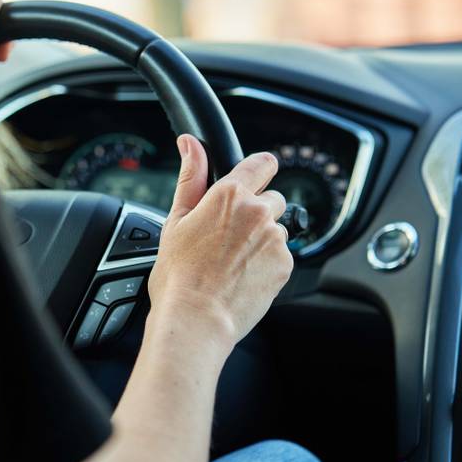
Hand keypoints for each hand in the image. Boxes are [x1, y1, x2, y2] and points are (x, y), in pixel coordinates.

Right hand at [147, 135, 293, 351]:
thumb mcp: (176, 220)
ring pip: (276, 229)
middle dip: (256, 212)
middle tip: (229, 237)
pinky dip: (267, 264)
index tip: (255, 177)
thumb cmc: (179, 275)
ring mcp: (275, 239)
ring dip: (262, 240)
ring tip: (233, 262)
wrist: (196, 318)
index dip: (259, 169)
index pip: (261, 163)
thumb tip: (190, 143)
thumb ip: (191, 177)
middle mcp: (258, 212)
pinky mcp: (285, 265)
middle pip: (272, 199)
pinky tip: (242, 276)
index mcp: (229, 195)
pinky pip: (281, 256)